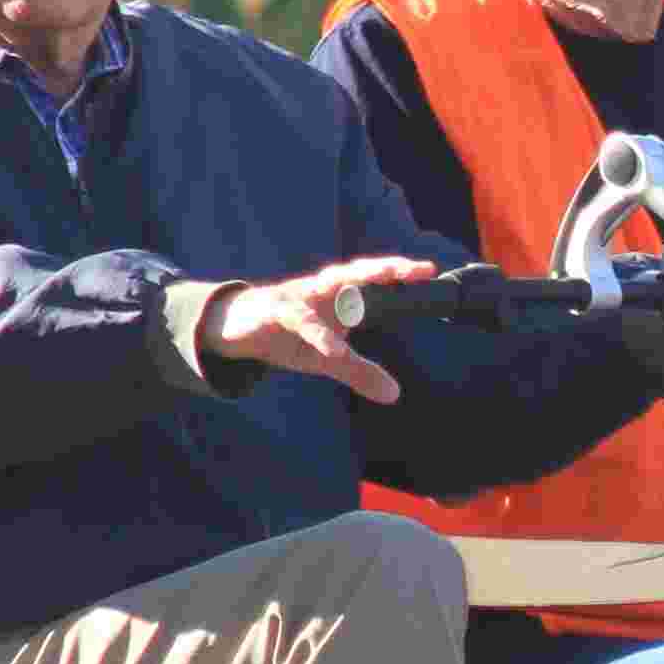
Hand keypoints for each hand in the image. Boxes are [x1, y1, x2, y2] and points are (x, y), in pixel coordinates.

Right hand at [202, 256, 442, 402]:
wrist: (235, 330)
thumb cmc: (286, 336)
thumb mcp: (326, 358)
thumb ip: (360, 372)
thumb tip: (395, 395)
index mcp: (337, 296)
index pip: (373, 280)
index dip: (399, 273)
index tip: (429, 271)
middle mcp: (321, 290)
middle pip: (356, 272)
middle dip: (384, 268)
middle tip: (413, 269)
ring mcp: (299, 297)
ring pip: (329, 286)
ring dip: (354, 287)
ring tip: (377, 293)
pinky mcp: (276, 312)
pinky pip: (301, 321)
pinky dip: (318, 335)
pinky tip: (334, 351)